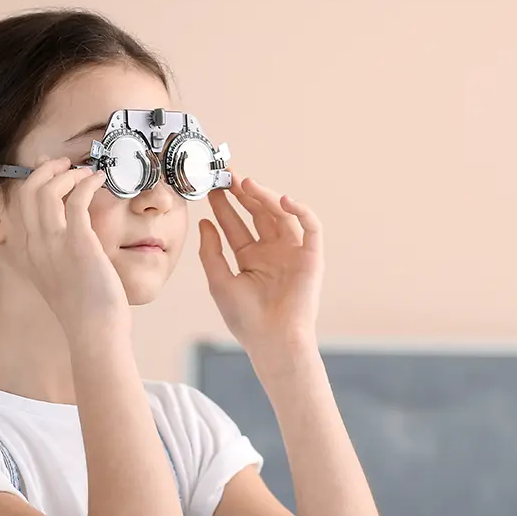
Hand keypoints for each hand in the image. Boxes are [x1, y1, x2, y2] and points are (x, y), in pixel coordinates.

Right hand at [4, 157, 130, 340]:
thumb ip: (56, 254)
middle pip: (28, 190)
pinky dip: (88, 183)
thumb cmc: (85, 307)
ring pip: (47, 189)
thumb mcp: (59, 277)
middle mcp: (34, 245)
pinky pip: (77, 199)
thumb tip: (69, 233)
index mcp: (26, 252)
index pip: (18, 203)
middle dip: (47, 169)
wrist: (94, 331)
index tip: (50, 169)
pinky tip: (101, 181)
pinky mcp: (78, 244)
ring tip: (87, 172)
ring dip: (68, 173)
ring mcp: (53, 244)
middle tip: (68, 164)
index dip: (32, 179)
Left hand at [198, 177, 323, 352]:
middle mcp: (272, 252)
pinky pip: (311, 227)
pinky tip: (283, 200)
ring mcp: (292, 252)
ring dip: (266, 197)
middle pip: (258, 214)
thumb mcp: (220, 281)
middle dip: (244, 193)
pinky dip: (301, 211)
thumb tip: (205, 222)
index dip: (225, 204)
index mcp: (250, 258)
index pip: (235, 224)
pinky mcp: (311, 257)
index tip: (211, 185)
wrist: (273, 340)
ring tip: (247, 184)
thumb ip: (212, 251)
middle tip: (228, 174)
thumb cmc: (246, 318)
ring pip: (281, 215)